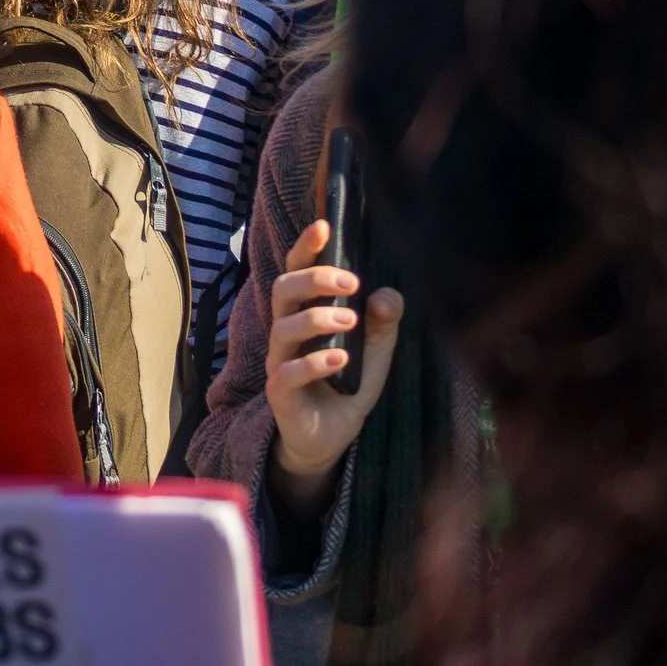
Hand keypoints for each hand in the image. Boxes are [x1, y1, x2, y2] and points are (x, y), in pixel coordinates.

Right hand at [262, 219, 404, 513]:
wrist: (329, 439)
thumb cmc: (346, 386)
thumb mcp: (375, 354)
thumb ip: (384, 325)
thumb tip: (386, 296)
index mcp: (305, 314)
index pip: (297, 272)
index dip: (306, 247)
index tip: (324, 226)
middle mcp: (286, 333)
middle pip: (283, 290)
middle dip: (314, 279)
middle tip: (350, 282)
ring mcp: (279, 363)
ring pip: (282, 328)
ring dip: (317, 318)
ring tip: (351, 320)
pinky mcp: (281, 395)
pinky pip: (288, 373)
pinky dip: (314, 362)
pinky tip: (341, 359)